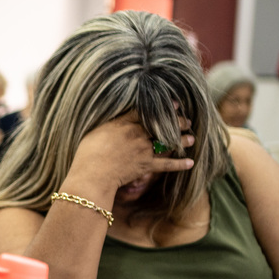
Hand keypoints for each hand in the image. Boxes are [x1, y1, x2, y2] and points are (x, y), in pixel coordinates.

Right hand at [68, 113, 194, 193]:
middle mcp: (137, 134)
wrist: (92, 174)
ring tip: (191, 138)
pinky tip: (190, 164)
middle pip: (161, 125)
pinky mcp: (146, 166)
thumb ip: (108, 126)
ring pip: (168, 142)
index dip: (162, 107)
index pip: (146, 112)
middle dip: (177, 122)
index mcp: (123, 123)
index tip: (175, 103)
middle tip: (186, 121)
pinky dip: (179, 165)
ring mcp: (143, 150)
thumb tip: (113, 124)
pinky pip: (166, 165)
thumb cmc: (87, 153)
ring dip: (182, 140)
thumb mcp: (94, 132)